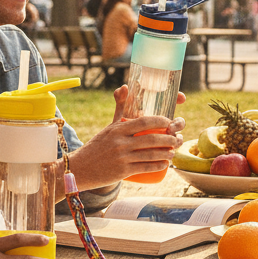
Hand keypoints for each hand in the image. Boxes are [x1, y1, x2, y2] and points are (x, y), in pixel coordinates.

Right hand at [69, 86, 184, 187]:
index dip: (161, 121)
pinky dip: (158, 166)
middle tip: (177, 139)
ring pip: (151, 155)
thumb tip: (125, 86)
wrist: (81, 168)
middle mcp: (120, 142)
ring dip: (166, 154)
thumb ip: (120, 107)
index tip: (170, 122)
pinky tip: (165, 164)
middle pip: (151, 139)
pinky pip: (145, 167)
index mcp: (117, 129)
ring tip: (173, 152)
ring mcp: (121, 157)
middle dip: (169, 139)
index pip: (144, 122)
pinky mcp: (123, 171)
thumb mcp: (109, 127)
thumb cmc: (99, 145)